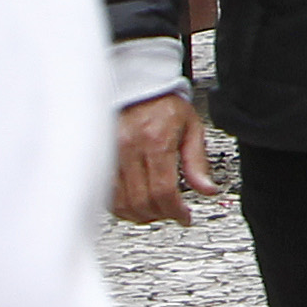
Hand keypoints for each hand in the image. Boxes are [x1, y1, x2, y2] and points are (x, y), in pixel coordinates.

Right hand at [112, 91, 214, 225]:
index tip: (185, 217)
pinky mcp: (98, 161)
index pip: (163, 190)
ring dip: (140, 215)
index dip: (175, 211)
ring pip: (121, 204)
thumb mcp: (192, 127)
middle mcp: (128, 148)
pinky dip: (122, 208)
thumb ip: (198, 162)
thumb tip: (208, 190)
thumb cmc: (164, 106)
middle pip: (142, 201)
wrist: (137, 90)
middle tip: (172, 213)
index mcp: (155, 140)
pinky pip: (107, 196)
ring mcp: (110, 156)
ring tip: (156, 211)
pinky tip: (136, 204)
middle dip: (160, 215)